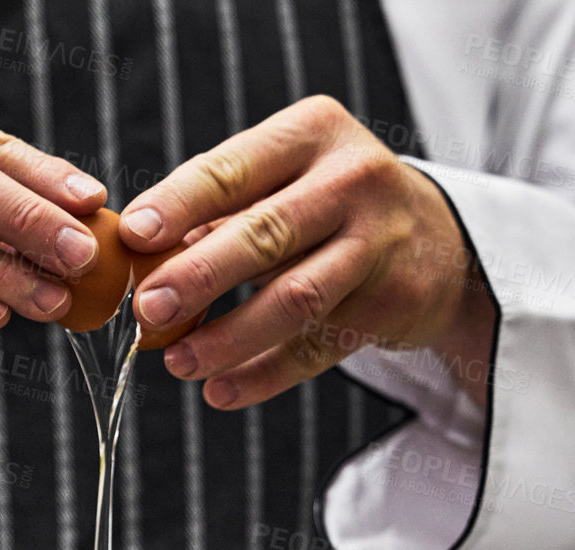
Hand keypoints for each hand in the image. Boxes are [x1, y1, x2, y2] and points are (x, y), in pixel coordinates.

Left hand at [120, 97, 495, 410]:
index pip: (233, 168)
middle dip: (198, 276)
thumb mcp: (286, 182)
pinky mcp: (389, 303)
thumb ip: (222, 211)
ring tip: (178, 363)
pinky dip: (265, 374)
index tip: (133, 235)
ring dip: (229, 337)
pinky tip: (221, 390)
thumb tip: (142, 257)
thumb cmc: (332, 208)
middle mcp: (351, 180)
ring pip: (294, 298)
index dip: (179, 203)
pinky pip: (317, 348)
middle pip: (264, 234)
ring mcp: (376, 243)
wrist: (440, 244)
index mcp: (311, 134)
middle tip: (148, 310)